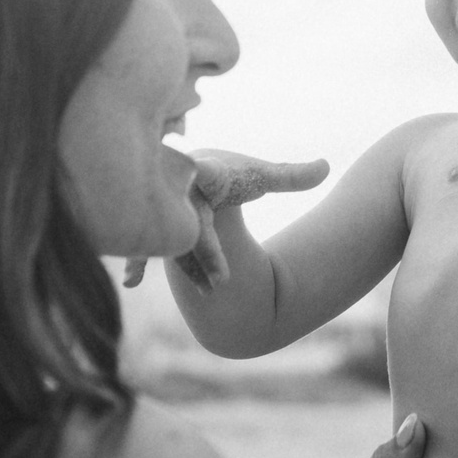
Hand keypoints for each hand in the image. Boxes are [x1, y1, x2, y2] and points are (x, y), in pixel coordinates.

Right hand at [122, 149, 328, 287]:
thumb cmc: (225, 175)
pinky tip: (130, 282)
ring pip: (172, 241)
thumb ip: (290, 176)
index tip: (199, 168)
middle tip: (223, 278)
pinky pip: (143, 248)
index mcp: (206, 173)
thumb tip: (327, 167)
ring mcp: (166, 215)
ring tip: (207, 290)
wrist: (186, 174)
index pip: (205, 173)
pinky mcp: (155, 234)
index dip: (199, 170)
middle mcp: (182, 193)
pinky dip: (137, 262)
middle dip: (205, 247)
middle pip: (192, 220)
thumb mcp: (257, 175)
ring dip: (187, 266)